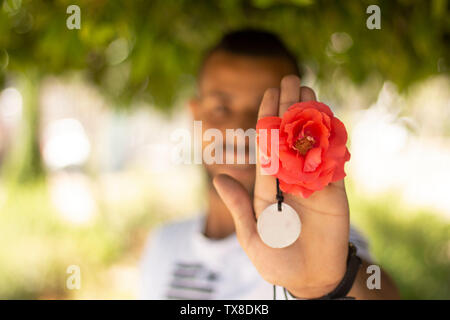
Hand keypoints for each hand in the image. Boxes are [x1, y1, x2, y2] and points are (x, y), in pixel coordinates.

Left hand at [213, 75, 349, 297]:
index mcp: (269, 185)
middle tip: (290, 79)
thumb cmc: (275, 260)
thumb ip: (238, 205)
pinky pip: (334, 161)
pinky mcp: (335, 191)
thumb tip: (218, 178)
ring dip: (311, 117)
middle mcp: (290, 178)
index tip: (269, 94)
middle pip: (289, 137)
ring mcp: (314, 182)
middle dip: (289, 109)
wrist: (309, 278)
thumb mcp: (251, 234)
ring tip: (309, 89)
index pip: (267, 145)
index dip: (268, 119)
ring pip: (312, 143)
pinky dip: (333, 140)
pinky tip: (330, 117)